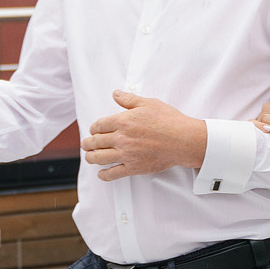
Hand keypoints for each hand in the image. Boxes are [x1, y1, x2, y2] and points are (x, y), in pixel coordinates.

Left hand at [84, 89, 206, 180]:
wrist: (183, 140)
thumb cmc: (169, 121)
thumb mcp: (148, 103)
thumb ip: (129, 99)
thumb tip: (116, 94)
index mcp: (123, 121)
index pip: (99, 125)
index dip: (94, 128)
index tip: (93, 130)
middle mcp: (121, 138)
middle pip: (96, 142)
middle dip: (88, 142)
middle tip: (86, 144)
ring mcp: (126, 154)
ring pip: (100, 158)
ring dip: (91, 157)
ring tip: (89, 157)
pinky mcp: (133, 167)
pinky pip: (113, 174)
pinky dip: (104, 175)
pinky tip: (101, 174)